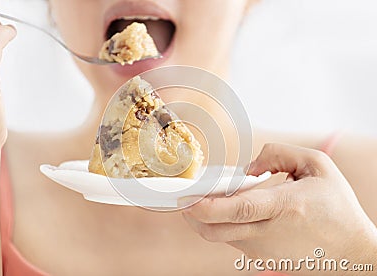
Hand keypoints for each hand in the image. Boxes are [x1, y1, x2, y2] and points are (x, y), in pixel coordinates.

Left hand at [179, 144, 376, 273]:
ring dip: (205, 218)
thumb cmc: (336, 206)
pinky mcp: (260, 258)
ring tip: (206, 198)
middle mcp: (269, 233)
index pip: (239, 210)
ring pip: (219, 236)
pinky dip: (221, 224)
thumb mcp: (317, 166)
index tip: (187, 197)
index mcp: (285, 207)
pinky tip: (228, 209)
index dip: (208, 206)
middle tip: (184, 195)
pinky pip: (230, 239)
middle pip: (216, 229)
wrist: (352, 251)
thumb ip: (279, 154)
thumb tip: (248, 168)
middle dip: (191, 214)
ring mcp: (262, 250)